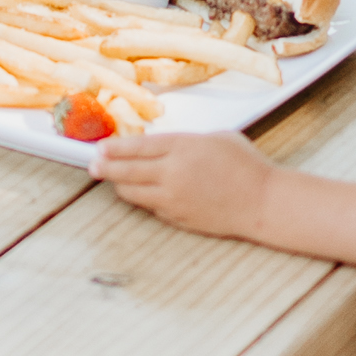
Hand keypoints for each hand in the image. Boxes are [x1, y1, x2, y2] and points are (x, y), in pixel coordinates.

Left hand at [94, 124, 274, 238]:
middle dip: (105, 167)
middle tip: (92, 165)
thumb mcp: (217, 138)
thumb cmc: (247, 165)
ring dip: (121, 184)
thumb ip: (186, 141)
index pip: (136, 146)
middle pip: (126, 170)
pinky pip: (152, 207)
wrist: (263, 202)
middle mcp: (172, 173)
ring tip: (114, 178)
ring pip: (132, 192)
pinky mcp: (177, 218)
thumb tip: (163, 147)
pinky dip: (145, 199)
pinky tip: (145, 192)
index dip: (114, 147)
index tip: (99, 147)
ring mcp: (173, 198)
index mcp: (183, 147)